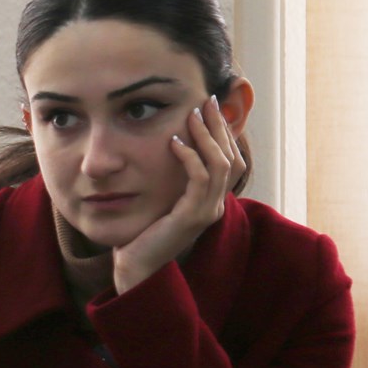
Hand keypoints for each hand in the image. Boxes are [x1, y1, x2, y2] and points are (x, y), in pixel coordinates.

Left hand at [113, 95, 245, 293]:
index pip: (230, 159)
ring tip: (191, 115)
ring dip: (206, 137)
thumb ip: (171, 179)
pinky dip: (189, 158)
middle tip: (206, 101)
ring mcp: (207, 212)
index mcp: (211, 200)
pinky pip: (198, 180)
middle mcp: (216, 205)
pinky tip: (174, 142)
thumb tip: (168, 146)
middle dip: (219, 127)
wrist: (136, 266)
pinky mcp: (191, 217)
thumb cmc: (143, 232)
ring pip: (219, 166)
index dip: (223, 133)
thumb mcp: (161, 199)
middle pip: (231, 158)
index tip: (209, 107)